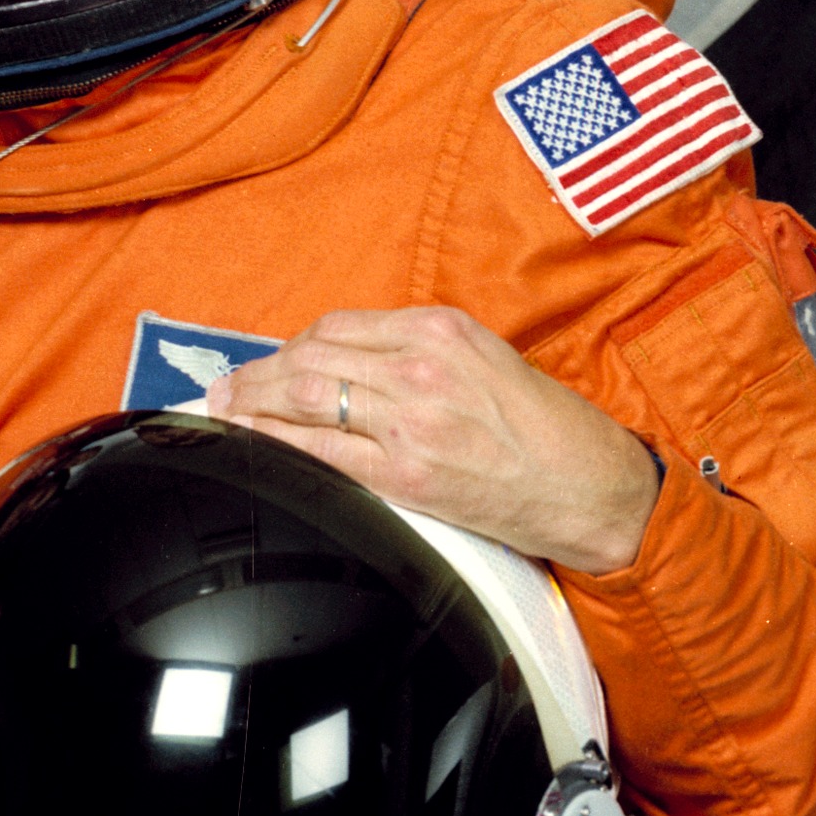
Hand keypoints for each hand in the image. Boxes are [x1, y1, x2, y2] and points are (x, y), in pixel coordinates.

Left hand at [197, 306, 662, 573]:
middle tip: (223, 387)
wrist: (592, 487)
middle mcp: (420, 366)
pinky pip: (322, 451)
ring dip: (252, 403)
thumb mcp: (483, 359)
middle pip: (309, 356)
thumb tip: (344, 361)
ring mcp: (411, 419)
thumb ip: (415, 351)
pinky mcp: (408, 473)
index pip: (336, 327)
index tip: (271, 362)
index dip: (291, 346)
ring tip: (224, 410)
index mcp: (438, 330)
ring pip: (306, 396)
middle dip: (256, 373)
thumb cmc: (543, 428)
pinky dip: (277, 442)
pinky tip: (253, 443)